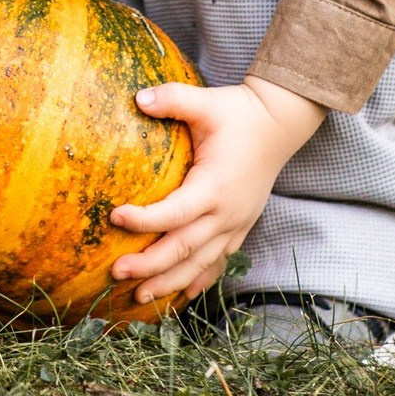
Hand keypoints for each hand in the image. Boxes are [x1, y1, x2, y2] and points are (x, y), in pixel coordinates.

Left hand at [109, 74, 325, 303]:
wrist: (279, 124)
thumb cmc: (239, 112)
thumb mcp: (206, 101)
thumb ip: (173, 98)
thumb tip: (138, 98)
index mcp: (215, 185)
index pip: (176, 212)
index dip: (146, 220)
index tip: (115, 217)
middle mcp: (227, 212)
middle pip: (184, 248)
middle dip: (150, 265)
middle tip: (116, 272)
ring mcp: (236, 224)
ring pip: (200, 263)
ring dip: (169, 282)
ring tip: (138, 298)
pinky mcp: (240, 227)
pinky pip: (218, 262)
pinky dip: (198, 280)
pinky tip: (181, 295)